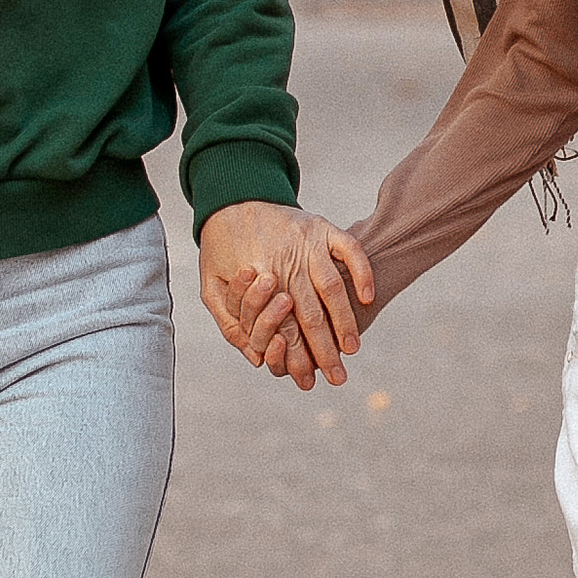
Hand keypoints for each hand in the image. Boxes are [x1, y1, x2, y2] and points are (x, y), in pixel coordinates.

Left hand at [197, 204, 373, 390]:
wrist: (232, 197)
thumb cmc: (220, 247)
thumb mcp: (210, 286)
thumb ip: (229, 322)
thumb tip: (255, 357)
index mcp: (258, 280)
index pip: (282, 328)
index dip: (297, 357)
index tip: (308, 380)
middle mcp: (285, 263)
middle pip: (310, 315)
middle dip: (325, 350)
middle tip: (338, 377)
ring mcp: (307, 243)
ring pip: (332, 288)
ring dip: (344, 320)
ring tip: (352, 347)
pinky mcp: (323, 226)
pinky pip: (349, 249)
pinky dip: (361, 272)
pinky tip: (368, 297)